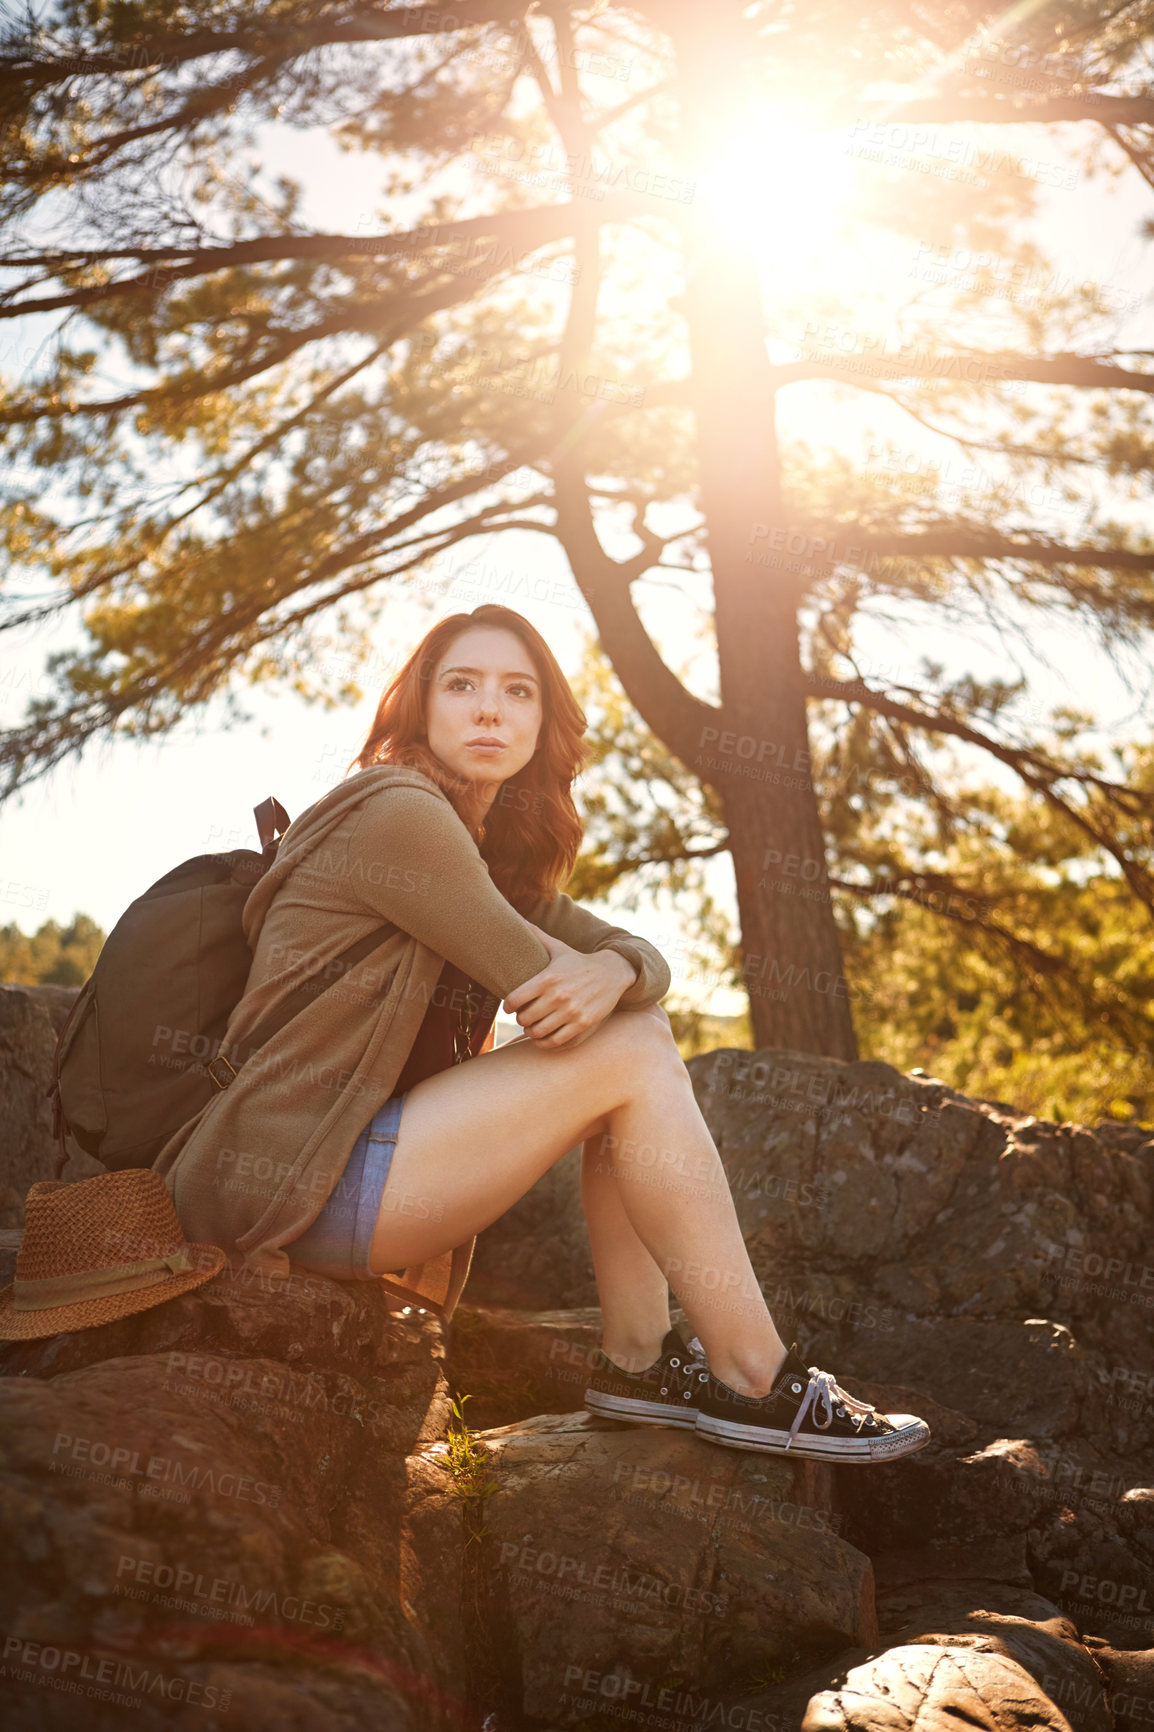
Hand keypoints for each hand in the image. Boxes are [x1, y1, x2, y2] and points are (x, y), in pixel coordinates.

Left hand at [503, 923, 637, 1048]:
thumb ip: (536, 935)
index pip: (514, 999)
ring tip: (532, 1026)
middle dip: (521, 1019)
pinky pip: (555, 1042)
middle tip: (523, 1016)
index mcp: (548, 978)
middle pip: (524, 1018)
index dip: (508, 1005)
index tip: (510, 1005)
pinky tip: (544, 1036)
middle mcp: (558, 996)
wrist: (612, 973)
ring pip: (538, 1033)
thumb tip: (516, 917)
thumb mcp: (558, 947)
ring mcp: (571, 1012)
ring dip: (531, 1032)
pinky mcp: (582, 1024)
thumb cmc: (578, 961)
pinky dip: (545, 1042)